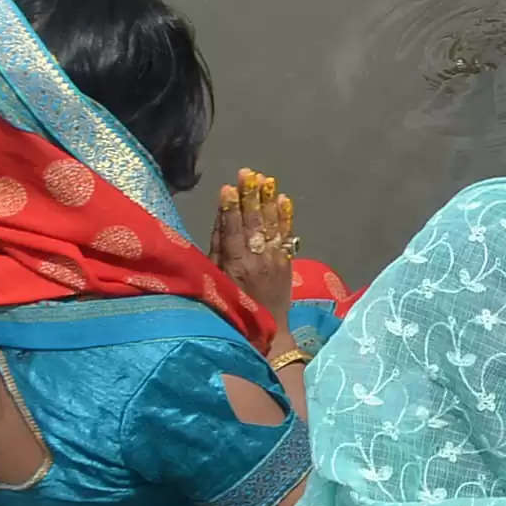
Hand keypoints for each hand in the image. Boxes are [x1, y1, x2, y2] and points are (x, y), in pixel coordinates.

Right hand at [213, 167, 298, 325]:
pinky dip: (286, 217)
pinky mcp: (287, 262)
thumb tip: (220, 220)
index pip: (232, 231)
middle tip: (248, 173)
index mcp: (236, 266)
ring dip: (268, 200)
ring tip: (265, 178)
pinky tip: (284, 199)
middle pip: (253, 223)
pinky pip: (287, 235)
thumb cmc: (233, 306)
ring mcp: (276, 260)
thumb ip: (218, 250)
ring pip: (271, 225)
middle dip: (250, 196)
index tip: (228, 187)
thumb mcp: (217, 280)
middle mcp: (258, 260)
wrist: (268, 331)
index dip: (230, 209)